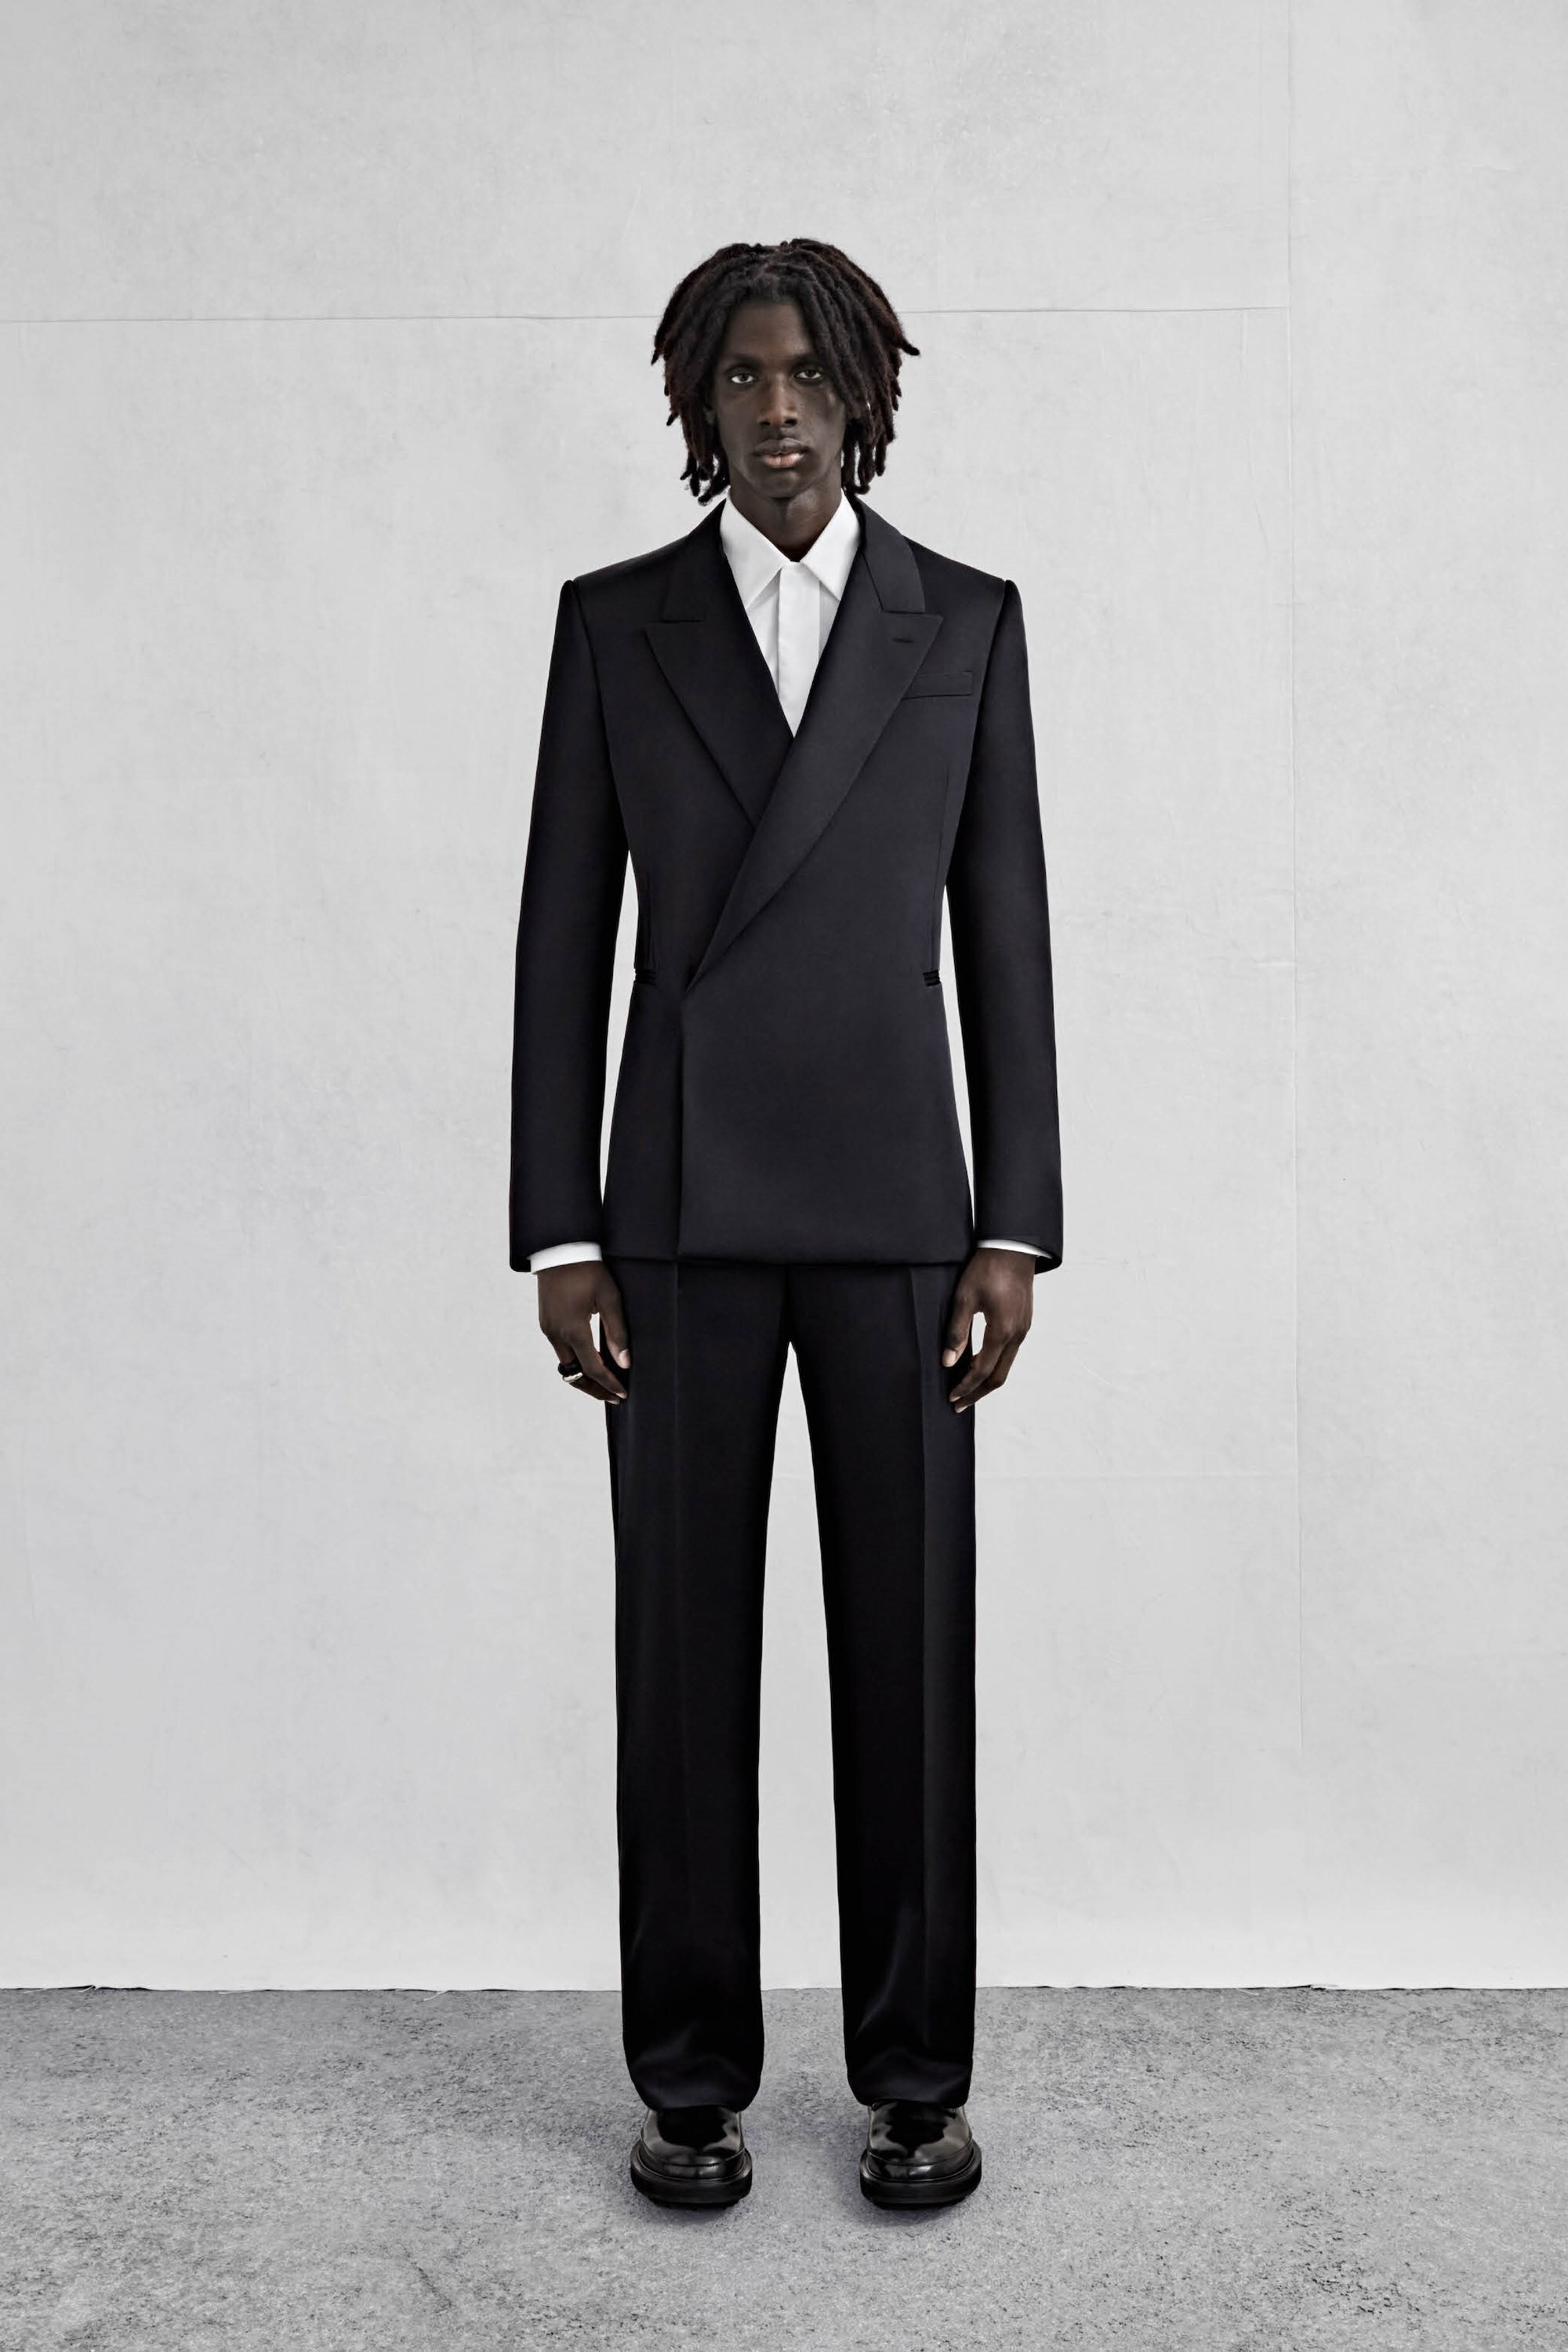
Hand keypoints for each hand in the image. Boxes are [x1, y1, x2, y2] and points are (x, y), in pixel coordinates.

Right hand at [537, 1262, 631, 1403]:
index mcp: (573, 1330)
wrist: (559, 1250)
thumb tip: (625, 1362)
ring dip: (583, 1374)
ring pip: (566, 1364)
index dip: (609, 1384)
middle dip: (593, 1388)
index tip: (622, 1394)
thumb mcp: (609, 1299)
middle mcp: (556, 1334)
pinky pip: (560, 1350)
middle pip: (575, 1374)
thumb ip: (617, 1333)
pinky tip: (589, 1358)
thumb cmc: (588, 1270)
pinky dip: (575, 1360)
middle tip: (611, 1396)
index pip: (593, 1369)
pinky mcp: (546, 1323)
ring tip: (602, 1381)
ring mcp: (548, 1329)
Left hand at [942, 1247, 1034, 1411]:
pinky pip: (1010, 1352)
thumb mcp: (964, 1299)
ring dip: (986, 1380)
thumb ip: (956, 1332)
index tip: (951, 1397)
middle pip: (999, 1377)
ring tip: (967, 1388)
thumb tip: (948, 1361)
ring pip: (1006, 1365)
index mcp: (1002, 1331)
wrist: (1013, 1247)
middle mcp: (1017, 1334)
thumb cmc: (987, 1268)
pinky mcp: (1023, 1321)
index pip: (982, 1370)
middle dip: (977, 1393)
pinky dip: (995, 1364)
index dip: (965, 1386)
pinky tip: (980, 1363)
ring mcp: (1023, 1328)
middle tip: (959, 1403)